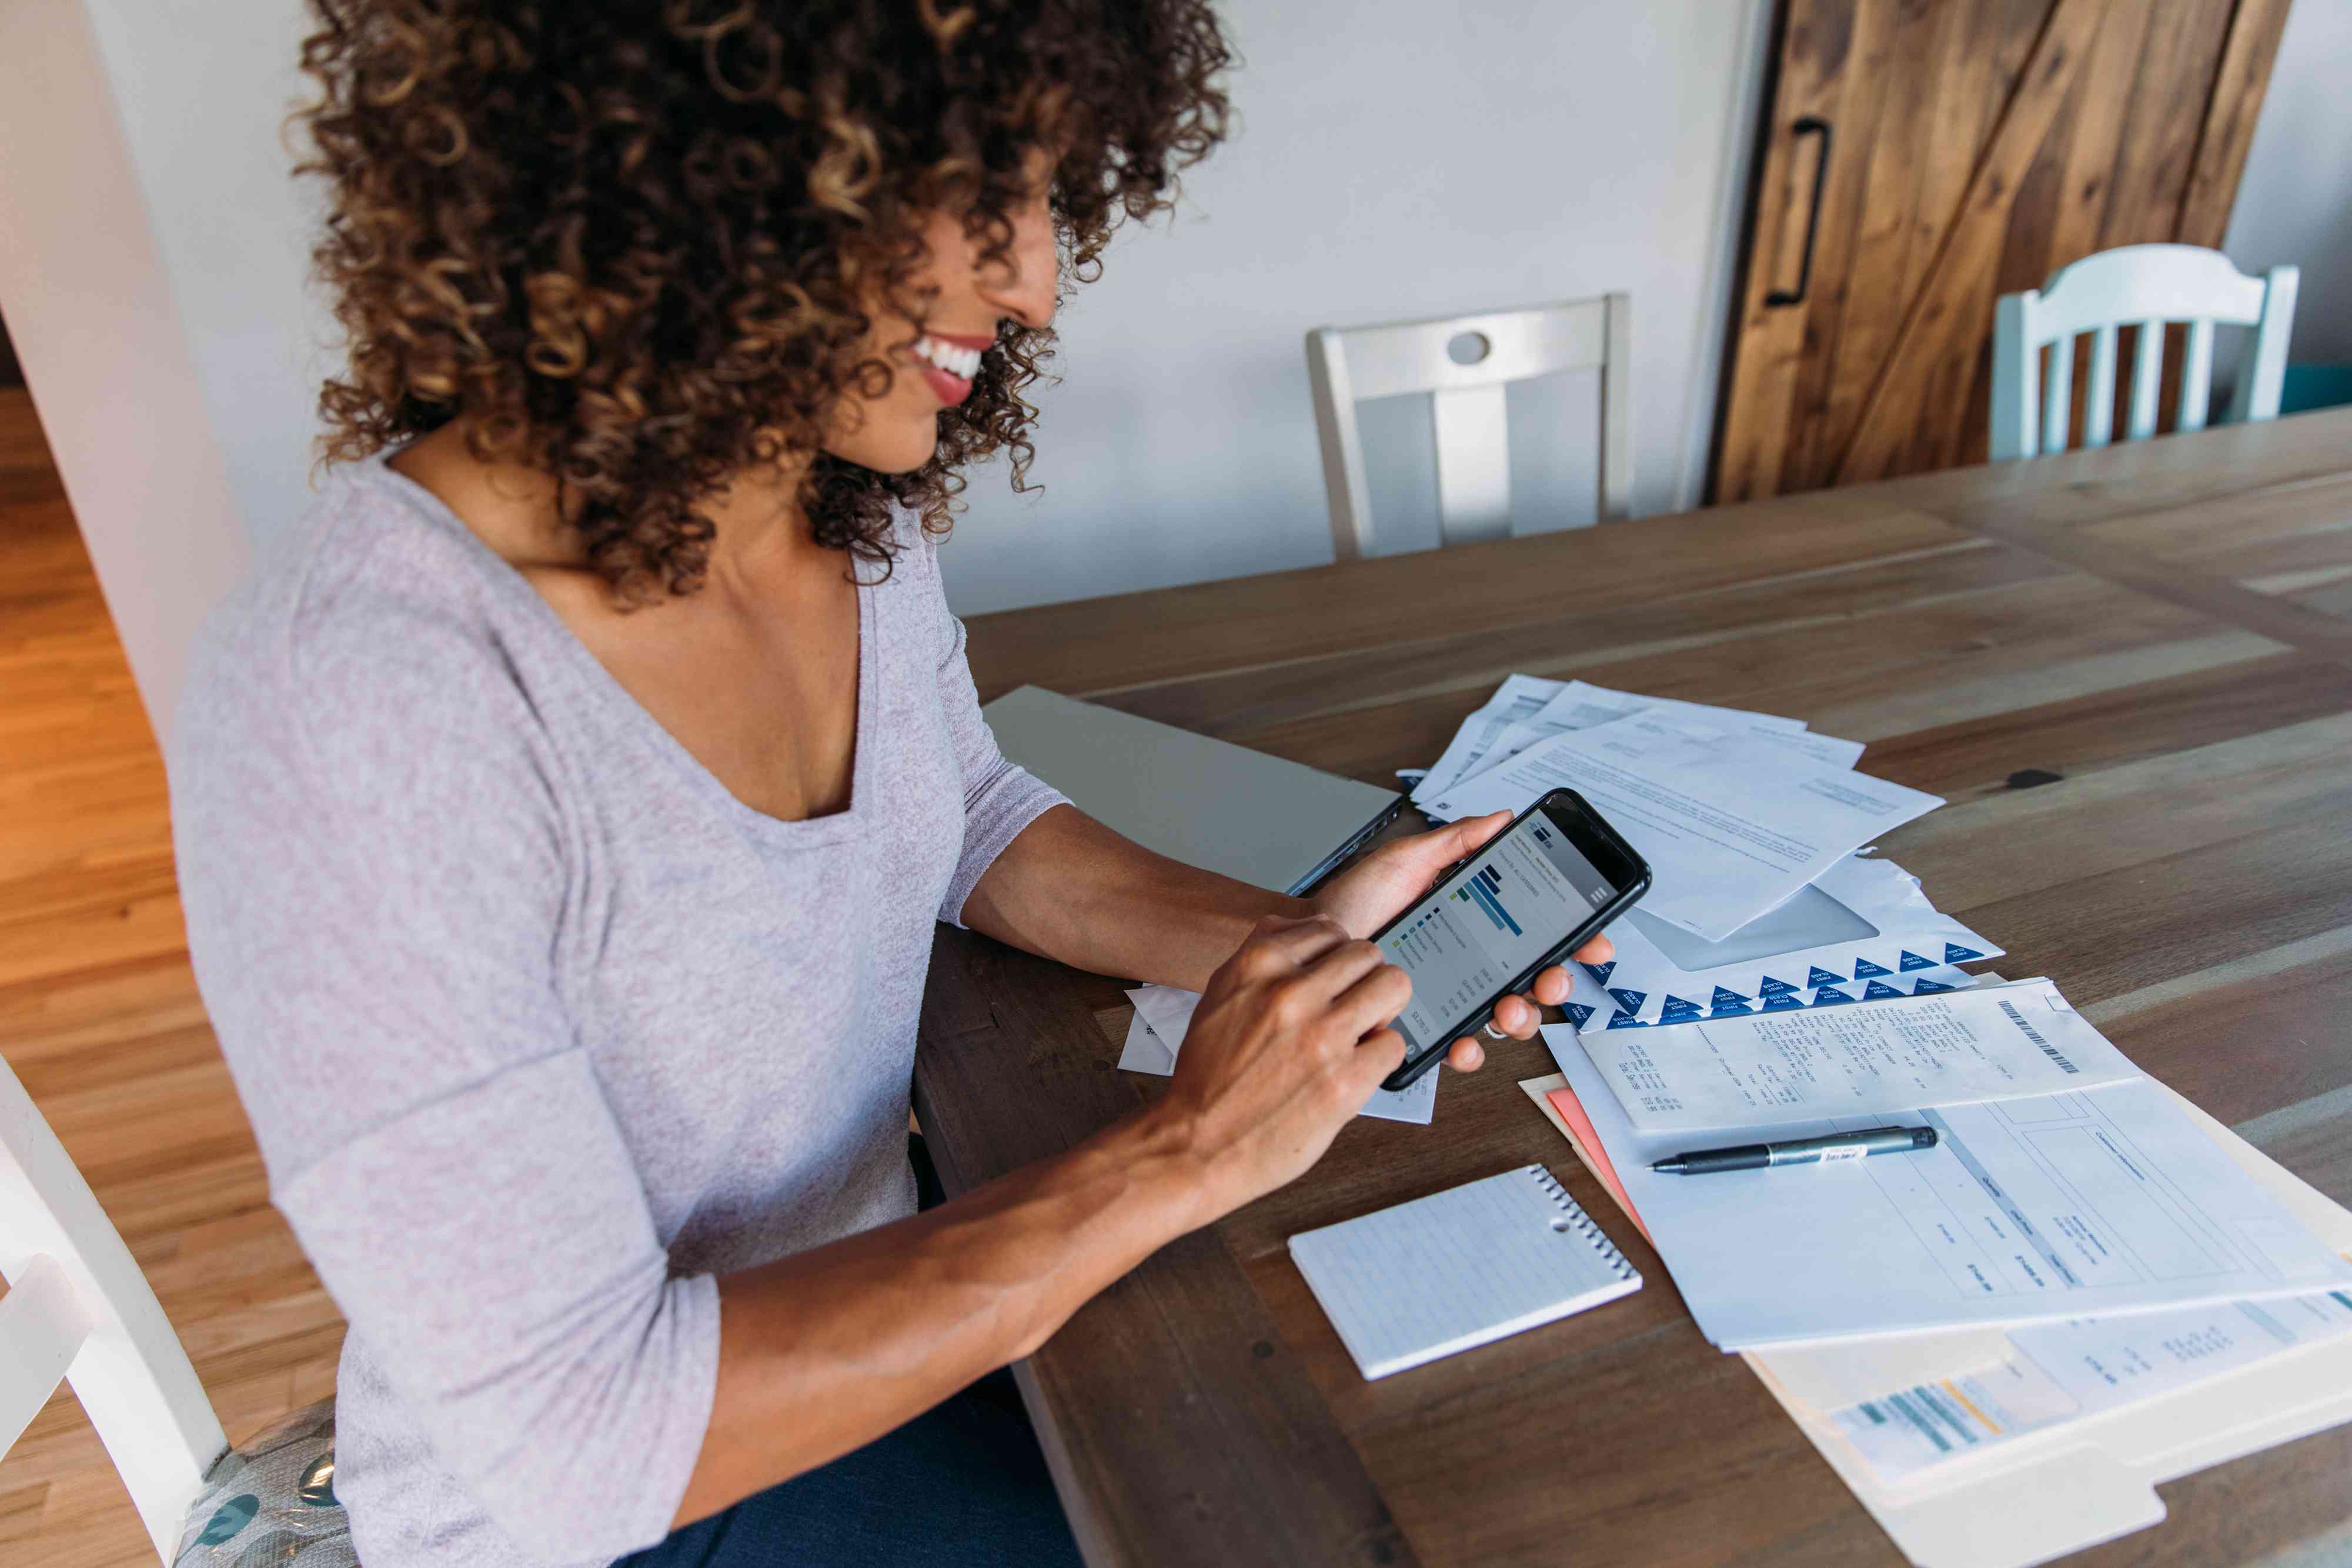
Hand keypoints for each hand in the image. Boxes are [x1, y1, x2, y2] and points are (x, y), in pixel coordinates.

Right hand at [1155, 914, 1410, 1217]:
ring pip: (1394, 986)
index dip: (1335, 956)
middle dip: (1364, 980)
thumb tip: (1305, 933)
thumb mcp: (1219, 996)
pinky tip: (1354, 1070)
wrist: (1196, 1145)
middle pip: (1368, 953)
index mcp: (1258, 965)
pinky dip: (1378, 1058)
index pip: (1329, 929)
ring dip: (1383, 1009)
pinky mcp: (1346, 1081)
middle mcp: (1291, 992)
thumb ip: (1260, 959)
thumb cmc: (1208, 1077)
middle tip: (1353, 1007)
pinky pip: (1393, 1044)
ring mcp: (1323, 1036)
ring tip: (1362, 1032)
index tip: (1333, 979)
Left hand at [1309, 810, 1614, 1071]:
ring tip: (1508, 1007)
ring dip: (1521, 1017)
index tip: (1593, 940)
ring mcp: (1451, 997)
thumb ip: (1455, 842)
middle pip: (1534, 980)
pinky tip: (1463, 1041)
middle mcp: (1471, 962)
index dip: (1573, 939)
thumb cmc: (1351, 903)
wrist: (1309, 944)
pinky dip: (1469, 1050)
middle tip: (1550, 978)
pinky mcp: (1425, 1027)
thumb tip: (1501, 819)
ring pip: (1506, 1016)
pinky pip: (1459, 1046)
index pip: (1537, 932)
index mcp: (1475, 922)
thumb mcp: (1404, 861)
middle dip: (1555, 983)